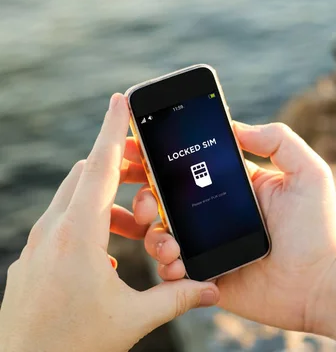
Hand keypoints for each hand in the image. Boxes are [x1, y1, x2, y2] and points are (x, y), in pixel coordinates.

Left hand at [0, 94, 218, 351]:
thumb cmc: (73, 344)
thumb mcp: (133, 319)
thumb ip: (177, 297)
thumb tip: (214, 289)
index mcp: (79, 236)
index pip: (99, 166)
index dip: (113, 128)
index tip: (122, 99)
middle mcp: (52, 231)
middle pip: (87, 175)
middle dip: (121, 169)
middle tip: (150, 182)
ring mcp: (36, 245)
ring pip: (74, 199)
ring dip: (108, 201)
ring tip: (138, 229)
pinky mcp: (31, 260)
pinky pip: (62, 223)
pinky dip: (89, 222)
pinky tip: (108, 256)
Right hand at [142, 122, 335, 330]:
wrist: (323, 282)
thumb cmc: (320, 226)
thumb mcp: (308, 172)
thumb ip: (277, 140)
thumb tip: (236, 126)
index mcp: (233, 186)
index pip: (189, 166)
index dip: (160, 157)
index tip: (134, 147)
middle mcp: (215, 214)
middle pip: (165, 199)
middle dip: (142, 194)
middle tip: (142, 198)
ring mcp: (209, 246)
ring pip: (161, 234)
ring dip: (152, 233)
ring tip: (167, 239)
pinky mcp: (207, 276)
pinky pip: (173, 271)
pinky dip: (165, 267)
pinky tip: (177, 263)